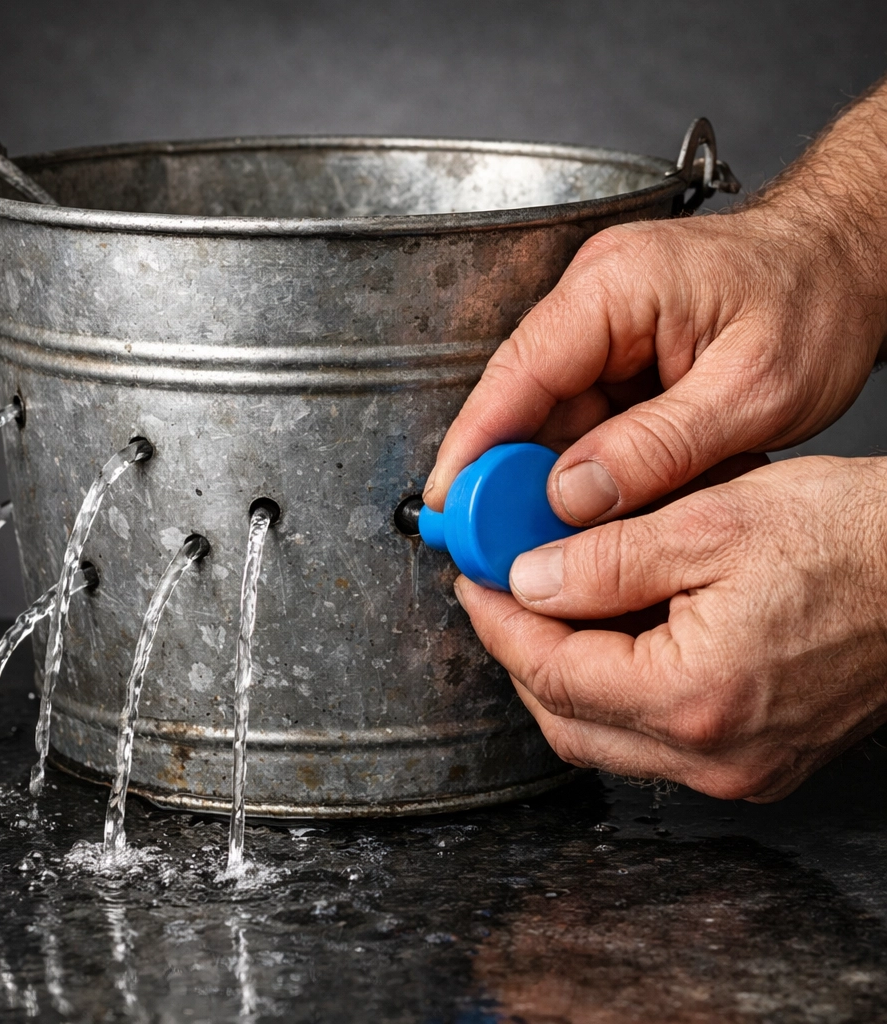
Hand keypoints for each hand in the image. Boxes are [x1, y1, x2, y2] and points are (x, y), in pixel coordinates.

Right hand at [424, 206, 886, 524]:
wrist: (850, 259)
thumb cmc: (818, 298)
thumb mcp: (754, 389)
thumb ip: (659, 446)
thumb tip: (573, 495)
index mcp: (618, 286)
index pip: (518, 370)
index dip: (474, 442)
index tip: (447, 501)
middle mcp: (596, 298)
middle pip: (523, 399)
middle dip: (507, 475)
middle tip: (495, 543)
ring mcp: (605, 324)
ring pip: (551, 416)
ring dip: (548, 478)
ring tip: (548, 539)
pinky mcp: (621, 350)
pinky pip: (584, 417)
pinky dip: (584, 466)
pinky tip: (591, 509)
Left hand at [453, 456, 886, 800]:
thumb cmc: (852, 541)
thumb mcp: (709, 523)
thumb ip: (603, 560)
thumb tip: (527, 580)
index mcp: (694, 698)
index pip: (550, 673)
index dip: (498, 624)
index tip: (474, 582)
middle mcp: (714, 758)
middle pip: (566, 720)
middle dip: (519, 655)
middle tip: (499, 595)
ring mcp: (738, 769)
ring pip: (605, 735)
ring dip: (563, 673)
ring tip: (548, 605)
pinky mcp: (756, 760)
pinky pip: (652, 736)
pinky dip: (614, 688)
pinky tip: (610, 633)